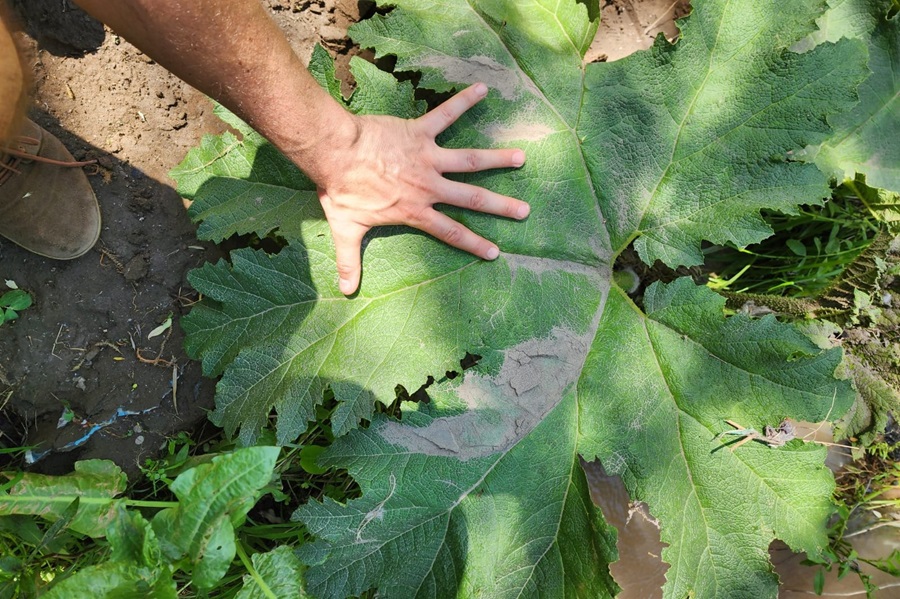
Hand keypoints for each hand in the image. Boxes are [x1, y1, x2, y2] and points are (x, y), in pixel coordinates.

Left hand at [315, 83, 528, 294]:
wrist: (335, 152)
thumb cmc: (341, 189)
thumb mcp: (345, 228)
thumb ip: (349, 260)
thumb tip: (346, 291)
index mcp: (415, 210)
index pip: (451, 232)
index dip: (474, 244)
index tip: (495, 252)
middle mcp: (428, 186)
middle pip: (472, 199)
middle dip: (500, 207)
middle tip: (525, 210)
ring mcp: (427, 158)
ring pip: (470, 160)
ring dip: (497, 158)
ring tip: (521, 158)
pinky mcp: (419, 132)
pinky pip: (446, 114)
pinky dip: (464, 101)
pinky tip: (482, 89)